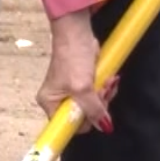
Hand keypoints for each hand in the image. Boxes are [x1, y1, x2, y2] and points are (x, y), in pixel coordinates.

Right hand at [37, 10, 116, 134]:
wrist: (77, 34)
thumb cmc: (72, 58)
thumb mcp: (83, 88)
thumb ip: (94, 109)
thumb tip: (105, 127)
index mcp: (50, 104)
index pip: (68, 126)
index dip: (84, 121)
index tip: (95, 111)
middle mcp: (59, 101)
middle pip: (84, 117)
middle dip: (98, 105)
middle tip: (103, 90)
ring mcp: (71, 93)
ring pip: (93, 106)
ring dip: (104, 95)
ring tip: (108, 81)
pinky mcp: (83, 84)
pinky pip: (97, 95)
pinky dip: (105, 89)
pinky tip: (109, 79)